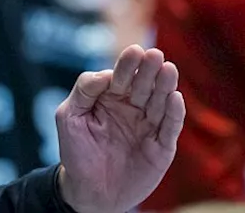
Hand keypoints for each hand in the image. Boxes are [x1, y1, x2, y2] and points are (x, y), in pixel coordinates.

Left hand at [55, 45, 185, 212]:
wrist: (88, 193)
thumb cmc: (77, 152)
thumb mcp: (70, 118)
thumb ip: (84, 91)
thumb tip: (104, 74)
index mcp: (112, 96)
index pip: (121, 76)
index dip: (127, 64)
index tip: (134, 52)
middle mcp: (133, 107)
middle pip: (144, 85)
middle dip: (149, 70)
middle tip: (154, 55)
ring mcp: (148, 126)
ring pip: (160, 102)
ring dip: (165, 85)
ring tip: (168, 69)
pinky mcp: (161, 147)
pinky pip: (169, 128)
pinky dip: (174, 113)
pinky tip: (175, 98)